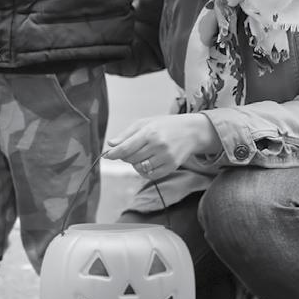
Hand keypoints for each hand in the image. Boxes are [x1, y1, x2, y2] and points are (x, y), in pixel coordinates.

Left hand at [104, 113, 220, 179]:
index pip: (126, 147)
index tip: (107, 155)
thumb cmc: (165, 125)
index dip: (114, 153)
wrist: (191, 131)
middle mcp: (158, 145)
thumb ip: (126, 134)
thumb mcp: (145, 123)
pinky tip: (147, 163)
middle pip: (131, 158)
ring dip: (135, 164)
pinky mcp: (172, 166)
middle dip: (125, 157)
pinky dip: (145, 171)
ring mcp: (166, 157)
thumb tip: (111, 144)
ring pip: (140, 168)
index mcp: (149, 132)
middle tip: (128, 151)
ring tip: (140, 155)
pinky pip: (151, 175)